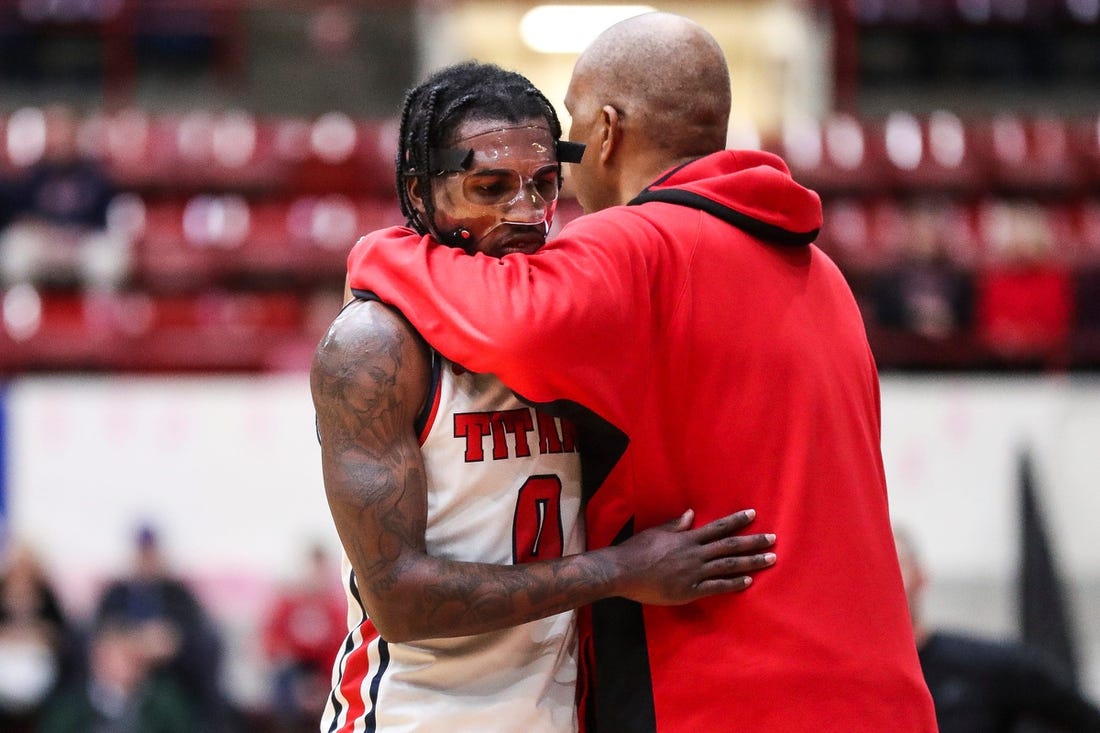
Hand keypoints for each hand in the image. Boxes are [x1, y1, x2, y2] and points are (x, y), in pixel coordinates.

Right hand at [612, 508, 775, 604]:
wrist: (622, 572)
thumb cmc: (636, 550)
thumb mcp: (657, 532)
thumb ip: (677, 525)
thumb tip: (692, 514)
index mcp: (687, 538)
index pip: (718, 528)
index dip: (737, 521)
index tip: (753, 515)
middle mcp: (695, 554)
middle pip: (730, 546)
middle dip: (753, 542)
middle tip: (773, 539)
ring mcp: (694, 573)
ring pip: (728, 566)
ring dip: (751, 562)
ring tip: (770, 558)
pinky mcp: (689, 591)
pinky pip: (716, 587)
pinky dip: (733, 584)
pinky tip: (748, 581)